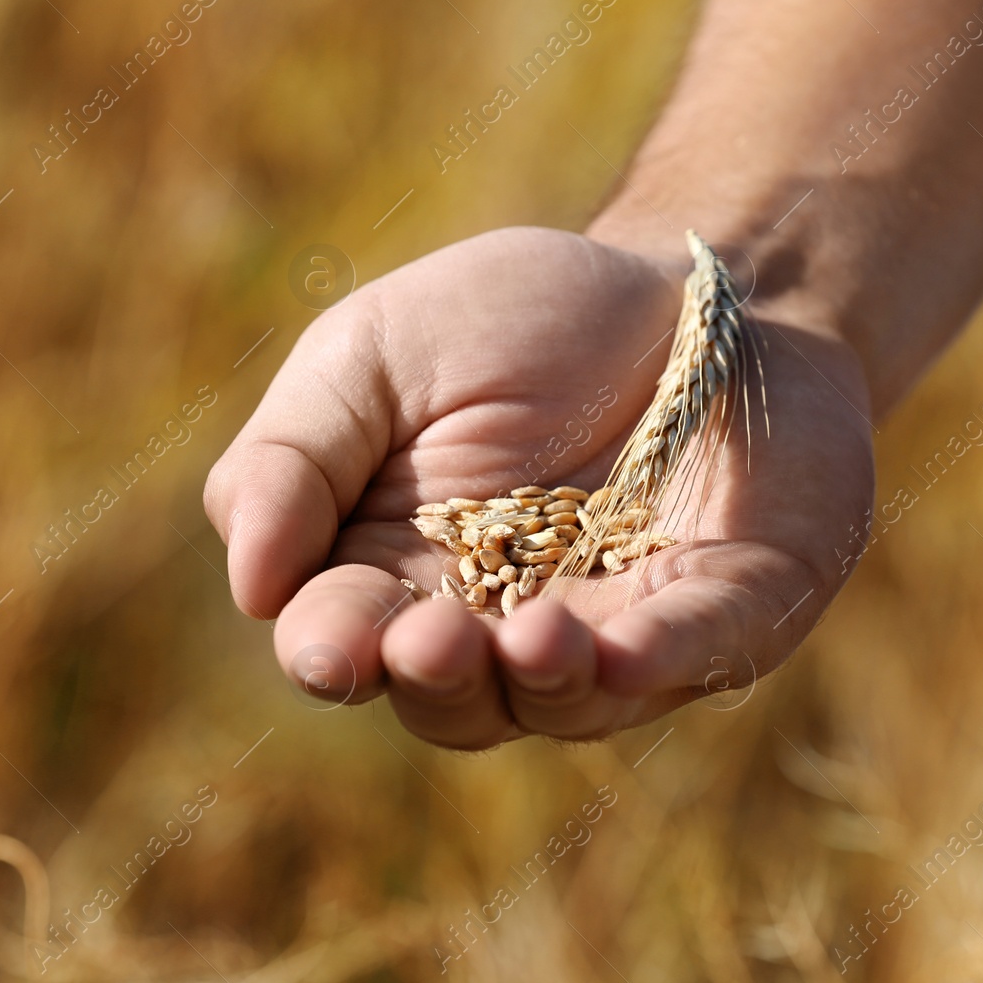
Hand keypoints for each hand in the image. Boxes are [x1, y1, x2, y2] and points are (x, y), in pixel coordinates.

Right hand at [203, 226, 873, 747]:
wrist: (692, 282)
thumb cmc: (520, 321)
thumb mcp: (371, 354)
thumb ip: (293, 456)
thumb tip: (251, 587)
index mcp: (401, 569)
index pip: (347, 637)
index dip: (334, 647)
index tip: (332, 639)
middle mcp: (502, 623)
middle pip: (450, 699)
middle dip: (435, 681)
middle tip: (428, 640)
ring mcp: (620, 628)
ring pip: (567, 701)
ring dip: (543, 682)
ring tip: (534, 634)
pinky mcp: (731, 608)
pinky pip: (699, 651)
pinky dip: (665, 658)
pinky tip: (630, 647)